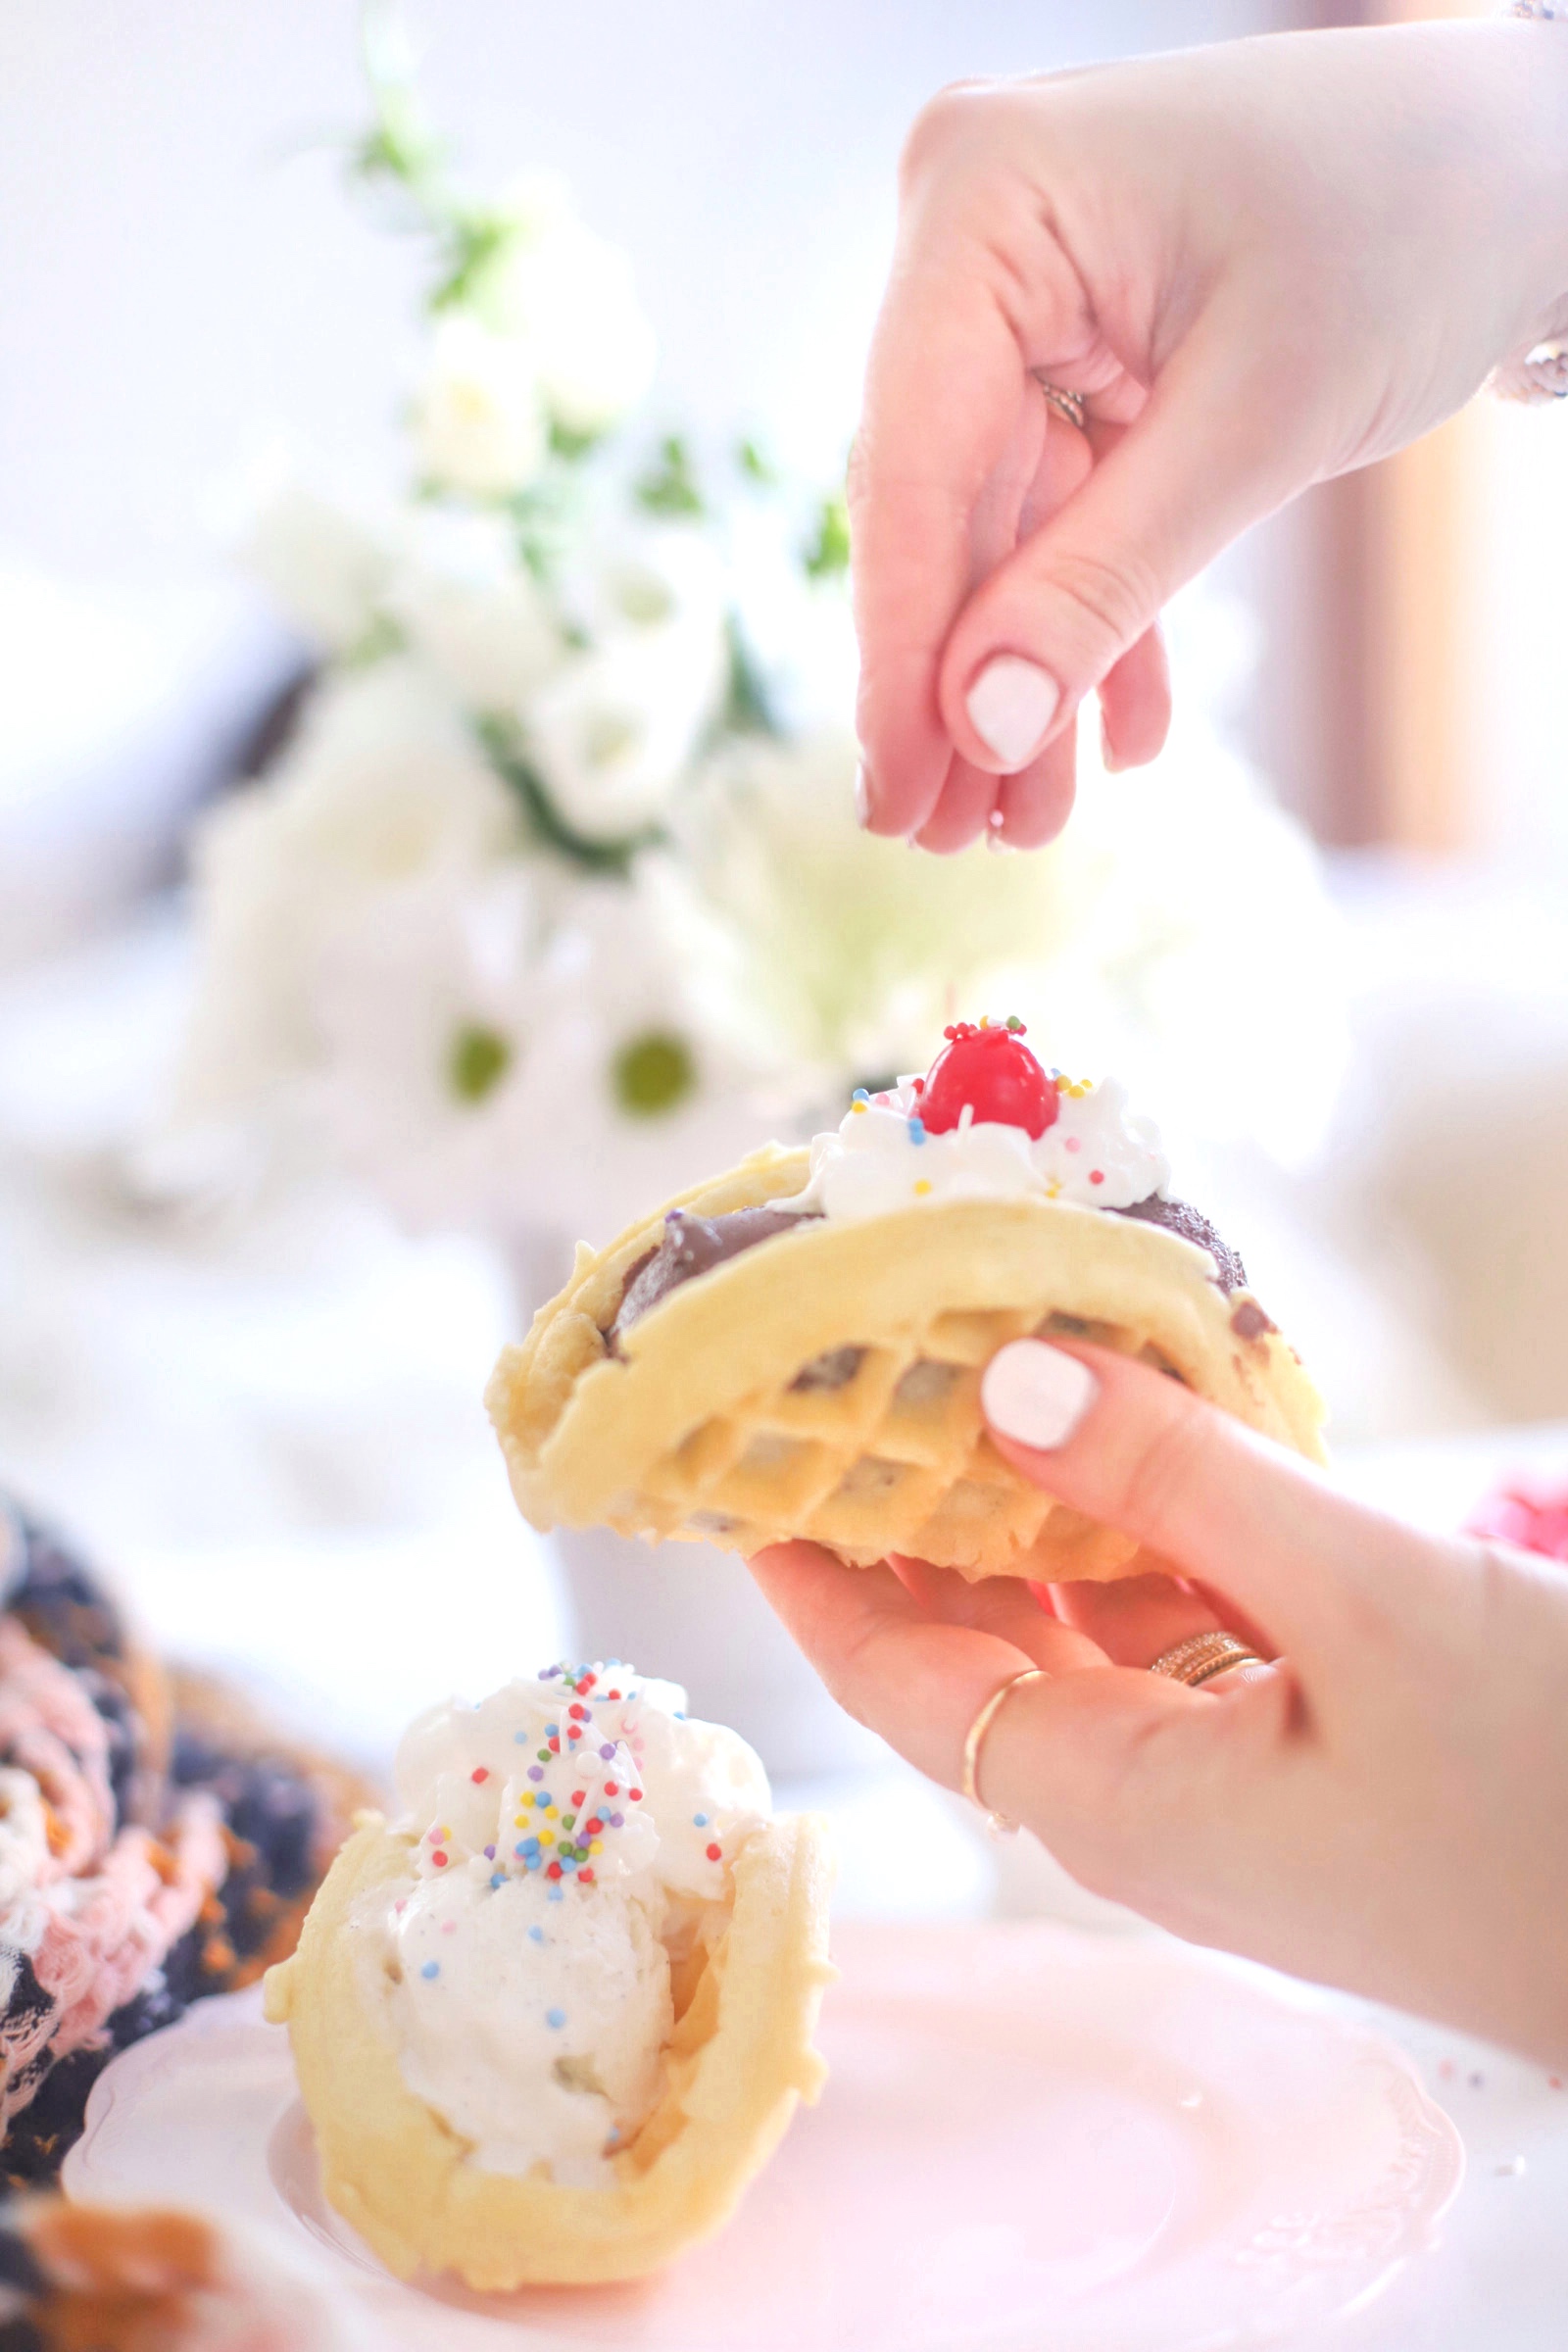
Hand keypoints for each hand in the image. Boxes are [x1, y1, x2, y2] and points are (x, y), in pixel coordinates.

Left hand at [752, 1338, 1567, 2065]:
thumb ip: (1182, 1485)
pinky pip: (1185, 1618)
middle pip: (978, 1641)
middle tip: (851, 1367)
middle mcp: (1148, 1794)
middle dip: (909, 1510)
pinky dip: (1155, 1522)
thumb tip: (1002, 1380)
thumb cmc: (1555, 1797)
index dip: (808, 1571)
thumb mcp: (1367, 1605)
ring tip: (976, 1359)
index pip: (896, 1679)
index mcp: (1118, 1798)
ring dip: (1039, 1498)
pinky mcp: (1306, 1740)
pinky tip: (1147, 1422)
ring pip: (1086, 1617)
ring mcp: (1232, 1771)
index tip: (736, 1456)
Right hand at [853, 21, 1567, 849]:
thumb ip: (1105, 581)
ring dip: (1026, 677)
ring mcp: (1026, 294)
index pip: (913, 461)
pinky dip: (1100, 618)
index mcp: (991, 198)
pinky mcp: (1079, 349)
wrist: (1523, 159)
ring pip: (999, 528)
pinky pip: (1066, 507)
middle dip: (963, 684)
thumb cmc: (1421, 222)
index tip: (893, 792)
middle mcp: (979, 237)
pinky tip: (1122, 739)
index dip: (901, 647)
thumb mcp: (1260, 421)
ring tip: (1029, 825)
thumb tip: (982, 729)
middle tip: (945, 841)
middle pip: (940, 505)